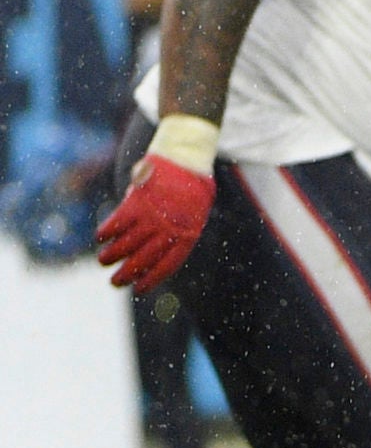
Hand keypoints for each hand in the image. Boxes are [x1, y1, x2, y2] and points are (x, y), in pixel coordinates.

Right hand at [96, 154, 214, 292]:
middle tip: (115, 282)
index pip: (168, 264)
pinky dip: (107, 231)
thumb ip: (177, 229)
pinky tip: (99, 238)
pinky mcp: (137, 201)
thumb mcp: (194, 212)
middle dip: (128, 273)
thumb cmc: (192, 186)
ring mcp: (152, 216)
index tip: (139, 290)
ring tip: (103, 261)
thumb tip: (158, 243)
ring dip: (112, 254)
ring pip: (128, 242)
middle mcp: (169, 229)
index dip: (152, 278)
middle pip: (145, 258)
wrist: (187, 157)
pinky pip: (118, 221)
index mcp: (187, 235)